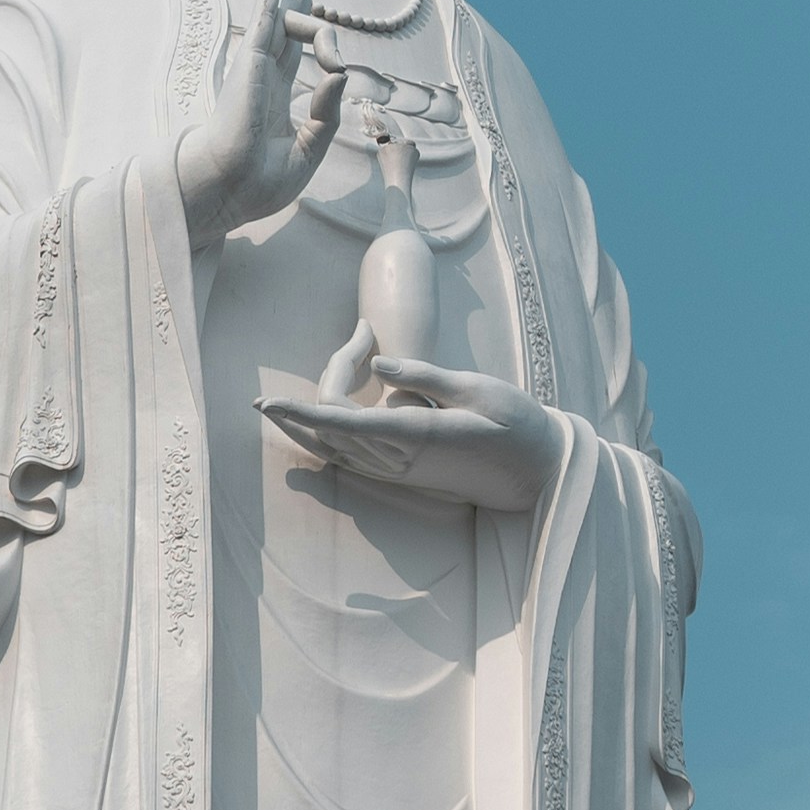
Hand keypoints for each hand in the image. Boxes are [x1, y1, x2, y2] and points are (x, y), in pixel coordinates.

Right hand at [176, 0, 345, 251]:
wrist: (230, 191)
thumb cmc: (259, 180)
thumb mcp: (309, 147)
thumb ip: (327, 112)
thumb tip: (341, 73)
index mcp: (276, 91)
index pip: (298, 46)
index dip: (322, 35)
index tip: (336, 65)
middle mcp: (267, 71)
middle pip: (287, 15)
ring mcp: (258, 64)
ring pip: (283, 10)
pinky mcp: (252, 61)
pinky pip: (267, 16)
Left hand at [267, 338, 564, 517]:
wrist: (539, 475)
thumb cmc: (517, 426)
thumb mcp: (478, 389)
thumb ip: (424, 377)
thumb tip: (376, 365)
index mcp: (418, 435)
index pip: (345, 422)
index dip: (302, 412)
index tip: (269, 403)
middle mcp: (401, 460)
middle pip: (334, 428)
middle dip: (325, 382)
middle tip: (362, 334)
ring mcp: (401, 473)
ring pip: (335, 451)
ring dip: (306, 424)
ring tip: (281, 403)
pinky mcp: (405, 475)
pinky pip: (351, 461)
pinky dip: (325, 442)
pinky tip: (310, 430)